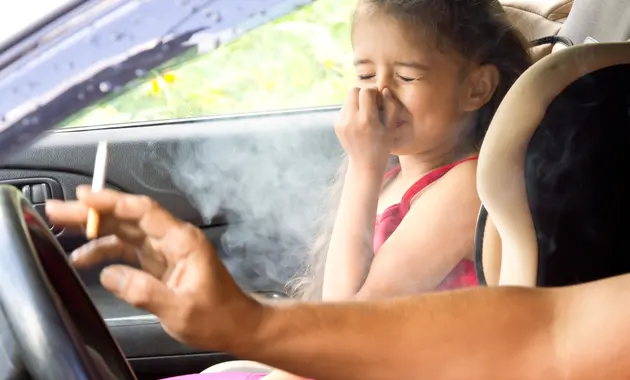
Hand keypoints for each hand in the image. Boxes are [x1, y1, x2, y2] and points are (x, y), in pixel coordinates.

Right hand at [46, 186, 261, 350]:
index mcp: (182, 241)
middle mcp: (172, 239)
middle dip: (93, 212)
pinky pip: (128, 250)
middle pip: (128, 218)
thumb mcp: (180, 309)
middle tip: (58, 210)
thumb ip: (144, 291)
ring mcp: (165, 250)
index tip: (83, 197)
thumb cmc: (216, 317)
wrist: (235, 325)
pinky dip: (106, 251)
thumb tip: (110, 275)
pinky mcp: (159, 263)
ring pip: (125, 231)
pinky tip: (84, 258)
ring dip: (95, 230)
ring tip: (61, 230)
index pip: (143, 212)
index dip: (112, 201)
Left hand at [335, 87, 400, 171]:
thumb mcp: (391, 127)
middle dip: (363, 93)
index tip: (379, 101)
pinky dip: (352, 110)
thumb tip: (384, 90)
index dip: (374, 93)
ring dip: (357, 101)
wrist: (365, 164)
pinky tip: (359, 121)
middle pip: (353, 90)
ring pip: (347, 99)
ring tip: (366, 114)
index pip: (366, 92)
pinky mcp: (337, 125)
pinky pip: (344, 109)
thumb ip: (391, 106)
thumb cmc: (383, 145)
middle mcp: (351, 120)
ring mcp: (342, 123)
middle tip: (371, 104)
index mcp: (367, 120)